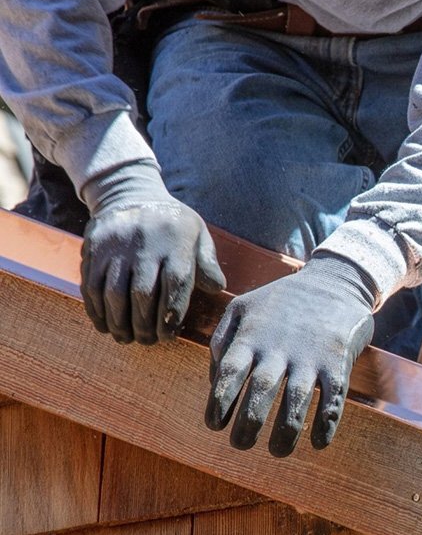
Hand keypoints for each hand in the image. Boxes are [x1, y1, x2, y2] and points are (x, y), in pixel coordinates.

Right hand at [80, 164, 225, 343]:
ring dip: (119, 321)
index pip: (175, 285)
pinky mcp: (94, 248)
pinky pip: (91, 283)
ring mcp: (116, 246)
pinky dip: (96, 309)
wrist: (130, 193)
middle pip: (141, 293)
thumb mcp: (198, 234)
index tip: (168, 336)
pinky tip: (104, 325)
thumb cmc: (172, 223)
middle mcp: (144, 245)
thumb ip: (208, 262)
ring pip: (113, 292)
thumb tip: (216, 288)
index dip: (171, 315)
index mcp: (175, 243)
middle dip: (144, 324)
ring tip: (126, 338)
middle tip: (148, 342)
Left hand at [206, 256, 375, 455]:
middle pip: (261, 392)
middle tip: (241, 445)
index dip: (220, 404)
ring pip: (296, 400)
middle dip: (248, 424)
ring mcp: (311, 356)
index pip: (230, 375)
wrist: (335, 282)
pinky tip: (319, 443)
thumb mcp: (242, 308)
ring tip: (278, 452)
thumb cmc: (282, 301)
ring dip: (286, 431)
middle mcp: (279, 348)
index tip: (215, 425)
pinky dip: (326, 423)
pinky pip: (333, 398)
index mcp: (251, 337)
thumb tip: (215, 382)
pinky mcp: (338, 362)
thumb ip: (222, 341)